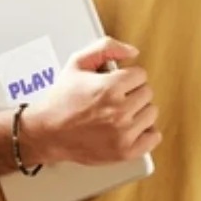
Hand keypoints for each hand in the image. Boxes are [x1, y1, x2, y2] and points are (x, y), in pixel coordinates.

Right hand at [21, 37, 161, 165]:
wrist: (47, 133)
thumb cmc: (62, 99)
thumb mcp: (78, 63)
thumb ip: (106, 48)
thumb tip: (133, 52)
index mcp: (110, 88)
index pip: (141, 74)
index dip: (127, 76)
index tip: (117, 83)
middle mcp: (119, 111)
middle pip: (147, 93)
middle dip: (133, 92)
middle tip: (116, 98)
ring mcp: (123, 133)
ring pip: (151, 113)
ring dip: (139, 111)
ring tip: (120, 112)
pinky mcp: (125, 152)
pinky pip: (153, 137)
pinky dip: (145, 132)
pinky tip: (131, 128)